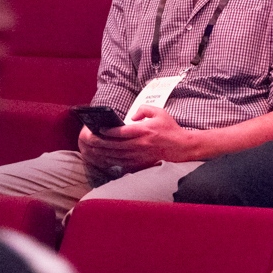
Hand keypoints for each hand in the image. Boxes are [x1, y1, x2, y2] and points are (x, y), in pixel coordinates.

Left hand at [81, 106, 198, 170]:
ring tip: (93, 149)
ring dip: (103, 153)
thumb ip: (144, 110)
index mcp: (145, 131)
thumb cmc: (171, 129)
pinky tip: (104, 158)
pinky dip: (112, 161)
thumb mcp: (160, 112)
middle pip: (115, 145)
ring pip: (116, 155)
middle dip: (101, 142)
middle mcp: (141, 144)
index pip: (122, 132)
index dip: (108, 131)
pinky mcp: (141, 163)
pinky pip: (123, 163)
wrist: (182, 147)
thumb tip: (132, 116)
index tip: (100, 129)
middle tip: (90, 140)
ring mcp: (140, 155)